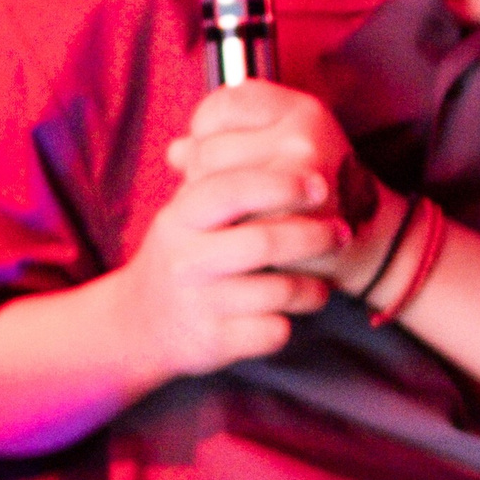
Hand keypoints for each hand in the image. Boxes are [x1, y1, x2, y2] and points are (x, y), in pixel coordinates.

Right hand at [114, 92, 355, 381]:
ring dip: (312, 287)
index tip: (319, 183)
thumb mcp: (188, 212)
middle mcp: (186, 259)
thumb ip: (225, 177)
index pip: (231, 190)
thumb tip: (282, 136)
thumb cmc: (185, 254)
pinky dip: (289, 324)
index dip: (279, 184)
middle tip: (341, 233)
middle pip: (264, 241)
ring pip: (277, 291)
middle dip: (314, 235)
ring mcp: (200, 302)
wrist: (139, 323)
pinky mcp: (213, 343)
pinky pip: (272, 331)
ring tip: (321, 283)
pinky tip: (290, 315)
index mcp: (181, 217)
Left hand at [166, 81, 396, 298]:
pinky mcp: (292, 221)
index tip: (211, 147)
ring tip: (233, 213)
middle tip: (222, 194)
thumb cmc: (319, 192)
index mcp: (302, 108)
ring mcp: (299, 179)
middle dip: (201, 175)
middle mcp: (302, 135)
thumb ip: (229, 139)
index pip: (225, 102)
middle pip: (209, 149)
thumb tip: (173, 151)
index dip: (204, 126)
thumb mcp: (286, 146)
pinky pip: (230, 222)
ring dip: (208, 204)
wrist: (372, 242)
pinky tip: (240, 233)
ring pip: (212, 188)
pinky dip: (226, 231)